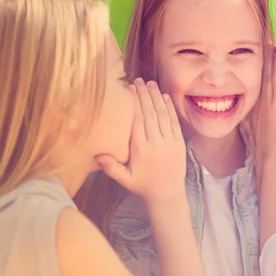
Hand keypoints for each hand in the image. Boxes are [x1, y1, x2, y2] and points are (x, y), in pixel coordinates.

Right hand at [96, 78, 185, 203]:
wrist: (167, 195)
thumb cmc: (142, 186)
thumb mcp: (124, 179)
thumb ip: (110, 167)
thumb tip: (95, 154)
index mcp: (141, 150)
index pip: (137, 120)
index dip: (134, 103)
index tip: (129, 89)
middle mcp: (156, 144)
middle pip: (150, 114)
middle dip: (144, 95)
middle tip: (138, 80)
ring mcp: (170, 142)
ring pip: (162, 115)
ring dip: (156, 97)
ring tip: (150, 83)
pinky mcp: (179, 143)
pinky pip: (174, 122)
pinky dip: (170, 108)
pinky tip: (164, 96)